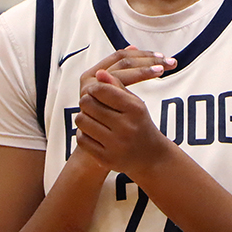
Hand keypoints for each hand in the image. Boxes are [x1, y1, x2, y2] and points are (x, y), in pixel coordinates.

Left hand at [75, 48, 175, 177]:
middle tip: (92, 103)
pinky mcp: (106, 158)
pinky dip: (84, 133)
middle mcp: (126, 127)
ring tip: (92, 117)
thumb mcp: (134, 103)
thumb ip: (117, 86)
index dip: (95, 87)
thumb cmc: (140, 124)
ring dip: (84, 116)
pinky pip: (82, 139)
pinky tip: (93, 131)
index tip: (96, 89)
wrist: (150, 157)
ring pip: (81, 120)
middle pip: (88, 103)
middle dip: (87, 100)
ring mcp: (115, 145)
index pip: (102, 90)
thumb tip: (99, 73)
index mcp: (135, 109)